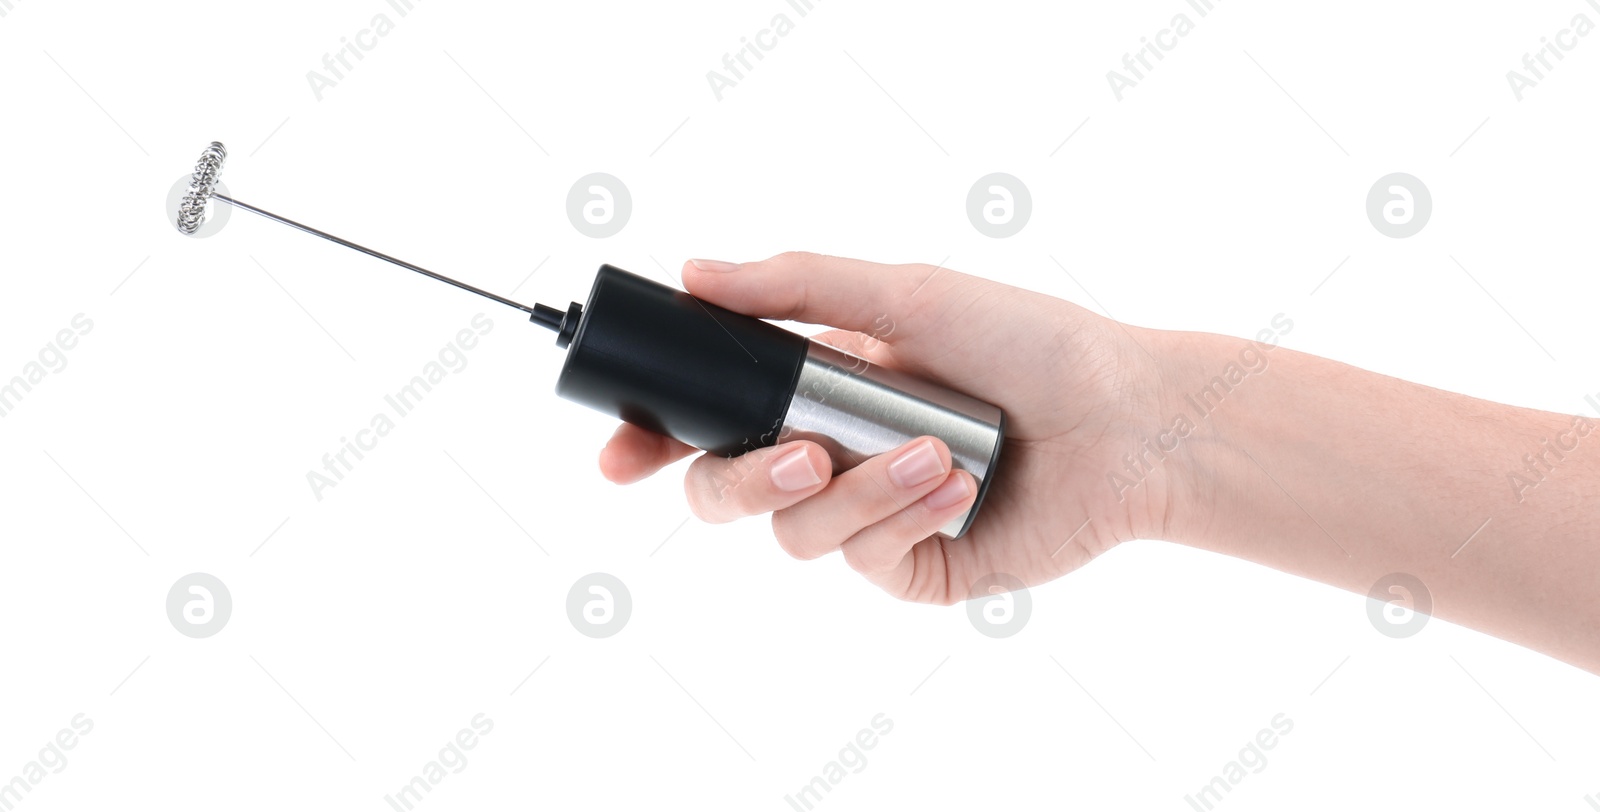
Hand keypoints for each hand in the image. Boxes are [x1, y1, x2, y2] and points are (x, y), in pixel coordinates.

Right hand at [597, 252, 1173, 602]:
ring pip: (794, 533)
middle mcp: (829, 455)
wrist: (1126, 419)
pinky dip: (905, 520)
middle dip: (749, 481)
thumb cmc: (1028, 342)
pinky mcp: (912, 570)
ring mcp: (868, 519)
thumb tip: (696, 271)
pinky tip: (960, 488)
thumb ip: (796, 288)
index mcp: (813, 387)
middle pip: (726, 492)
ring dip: (862, 493)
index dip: (651, 442)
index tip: (618, 457)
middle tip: (806, 455)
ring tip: (937, 455)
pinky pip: (862, 562)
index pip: (706, 422)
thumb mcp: (906, 296)